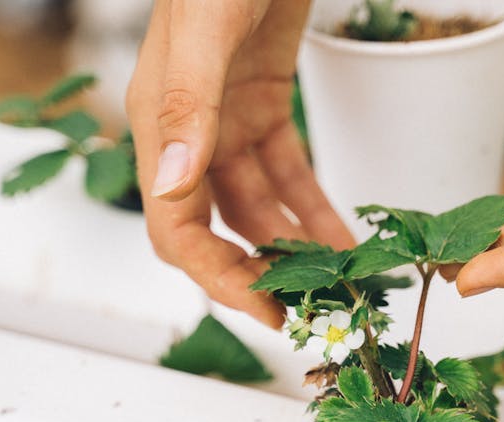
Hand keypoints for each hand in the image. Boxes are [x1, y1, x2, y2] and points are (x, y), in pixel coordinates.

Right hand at [127, 1, 354, 327]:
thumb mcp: (205, 28)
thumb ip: (188, 104)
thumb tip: (174, 186)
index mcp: (162, 123)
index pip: (176, 227)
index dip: (217, 277)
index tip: (266, 311)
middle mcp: (187, 130)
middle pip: (214, 227)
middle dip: (258, 272)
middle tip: (310, 310)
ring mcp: (224, 120)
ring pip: (254, 206)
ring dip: (291, 246)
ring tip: (338, 282)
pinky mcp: (262, 103)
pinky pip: (285, 172)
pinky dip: (312, 206)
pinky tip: (342, 235)